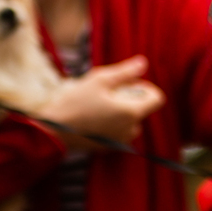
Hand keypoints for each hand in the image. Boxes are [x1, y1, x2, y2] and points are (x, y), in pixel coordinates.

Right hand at [40, 56, 165, 149]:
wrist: (54, 131)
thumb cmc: (75, 103)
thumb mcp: (99, 80)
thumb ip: (125, 72)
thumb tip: (143, 63)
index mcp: (132, 112)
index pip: (157, 98)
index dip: (145, 87)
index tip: (128, 84)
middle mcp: (130, 130)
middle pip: (143, 109)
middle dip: (130, 98)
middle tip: (107, 92)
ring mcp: (120, 141)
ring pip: (131, 121)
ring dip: (121, 111)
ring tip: (99, 105)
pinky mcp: (110, 147)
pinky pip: (119, 132)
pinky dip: (112, 123)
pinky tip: (94, 117)